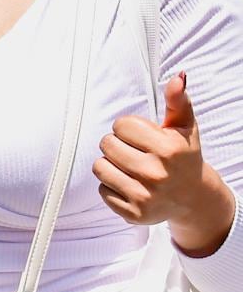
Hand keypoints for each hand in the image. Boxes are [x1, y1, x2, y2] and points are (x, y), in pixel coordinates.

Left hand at [97, 74, 234, 256]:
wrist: (193, 198)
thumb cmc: (183, 157)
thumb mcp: (184, 128)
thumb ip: (178, 101)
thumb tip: (178, 77)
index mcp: (169, 149)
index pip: (121, 125)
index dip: (128, 128)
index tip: (141, 137)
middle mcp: (157, 173)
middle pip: (106, 144)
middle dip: (117, 145)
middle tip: (135, 152)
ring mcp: (144, 196)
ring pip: (99, 167)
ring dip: (110, 165)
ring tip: (130, 168)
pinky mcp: (133, 213)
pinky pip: (101, 190)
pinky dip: (111, 186)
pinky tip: (130, 185)